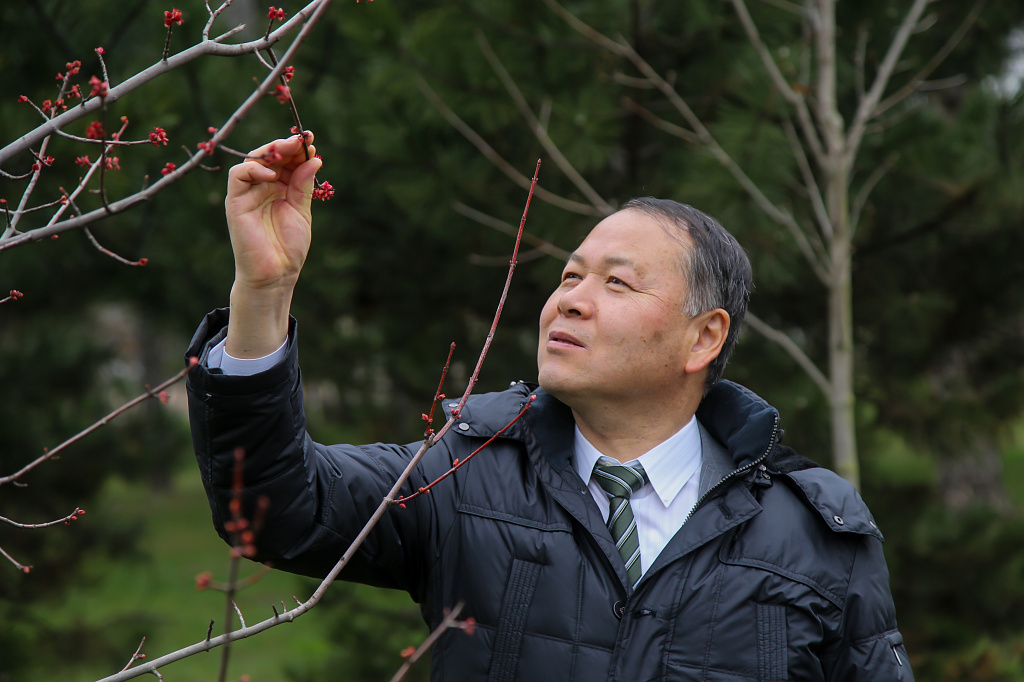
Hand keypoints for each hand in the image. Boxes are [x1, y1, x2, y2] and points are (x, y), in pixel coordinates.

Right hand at [225, 133, 321, 291]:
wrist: (277, 274)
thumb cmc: (289, 247)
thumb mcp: (301, 211)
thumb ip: (303, 185)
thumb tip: (314, 158)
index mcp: (279, 189)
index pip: (284, 162)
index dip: (296, 150)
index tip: (310, 141)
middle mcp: (261, 188)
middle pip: (268, 157)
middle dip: (285, 146)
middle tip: (301, 140)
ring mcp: (247, 194)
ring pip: (252, 161)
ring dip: (270, 152)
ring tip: (289, 150)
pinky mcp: (235, 203)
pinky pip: (238, 176)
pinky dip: (253, 170)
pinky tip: (272, 175)